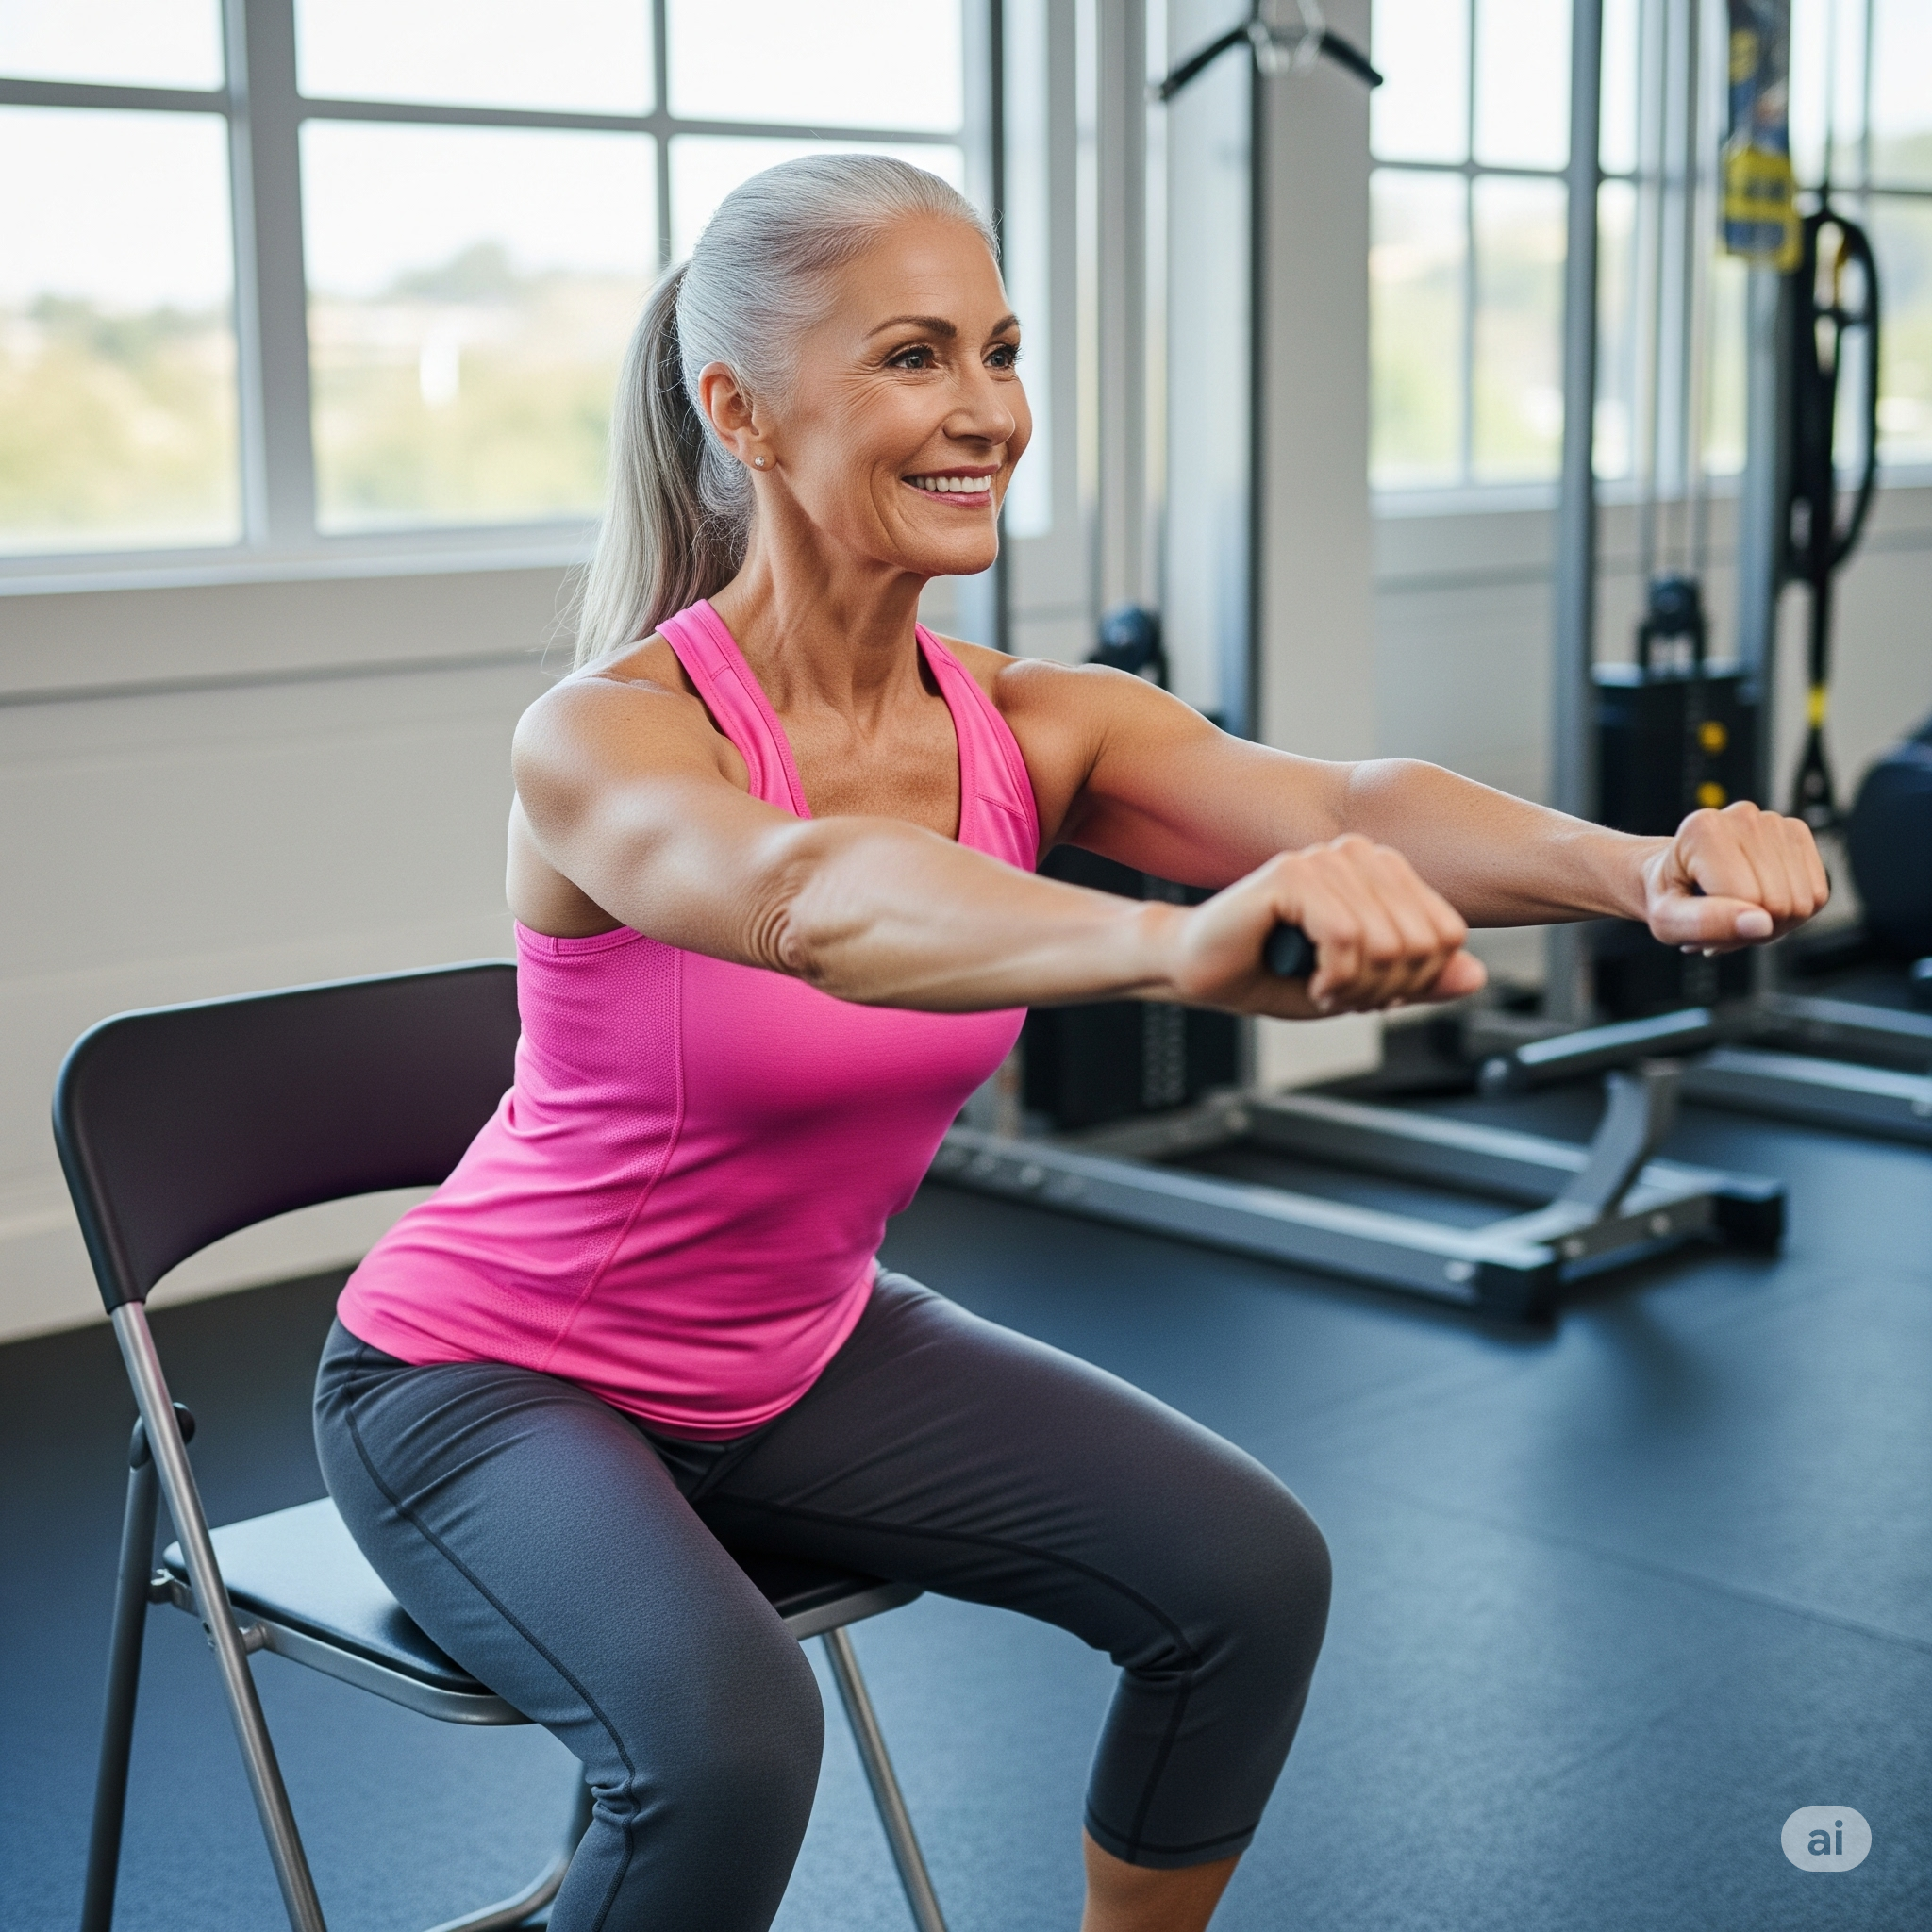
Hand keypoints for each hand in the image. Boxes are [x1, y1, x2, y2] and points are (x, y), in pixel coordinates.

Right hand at [1165, 834, 1487, 1017]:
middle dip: (1388, 989)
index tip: (1373, 995)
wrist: (1195, 968)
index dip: (1419, 982)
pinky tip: (1311, 983)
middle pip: (1423, 942)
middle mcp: (1357, 854)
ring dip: (1357, 988)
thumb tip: (1476, 976)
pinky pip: (1346, 937)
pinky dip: (1334, 978)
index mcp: (1380, 869)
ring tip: (1324, 990)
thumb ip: (1417, 978)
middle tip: (1344, 998)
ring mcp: (1324, 859)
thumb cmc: (1269, 972)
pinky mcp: (1291, 873)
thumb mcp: (1359, 985)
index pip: (1447, 932)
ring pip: (1387, 943)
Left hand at [1641, 801, 1828, 951]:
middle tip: (1721, 919)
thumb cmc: (1669, 895)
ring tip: (1737, 909)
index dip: (1731, 929)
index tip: (1702, 923)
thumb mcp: (1666, 920)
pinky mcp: (1798, 834)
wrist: (1676, 873)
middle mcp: (1743, 817)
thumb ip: (1704, 923)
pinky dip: (1791, 910)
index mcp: (1703, 830)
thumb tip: (1760, 923)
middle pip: (1781, 904)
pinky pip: (1817, 894)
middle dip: (1753, 927)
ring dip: (1772, 921)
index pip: (1749, 902)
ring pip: (1803, 903)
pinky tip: (1759, 901)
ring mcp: (1775, 822)